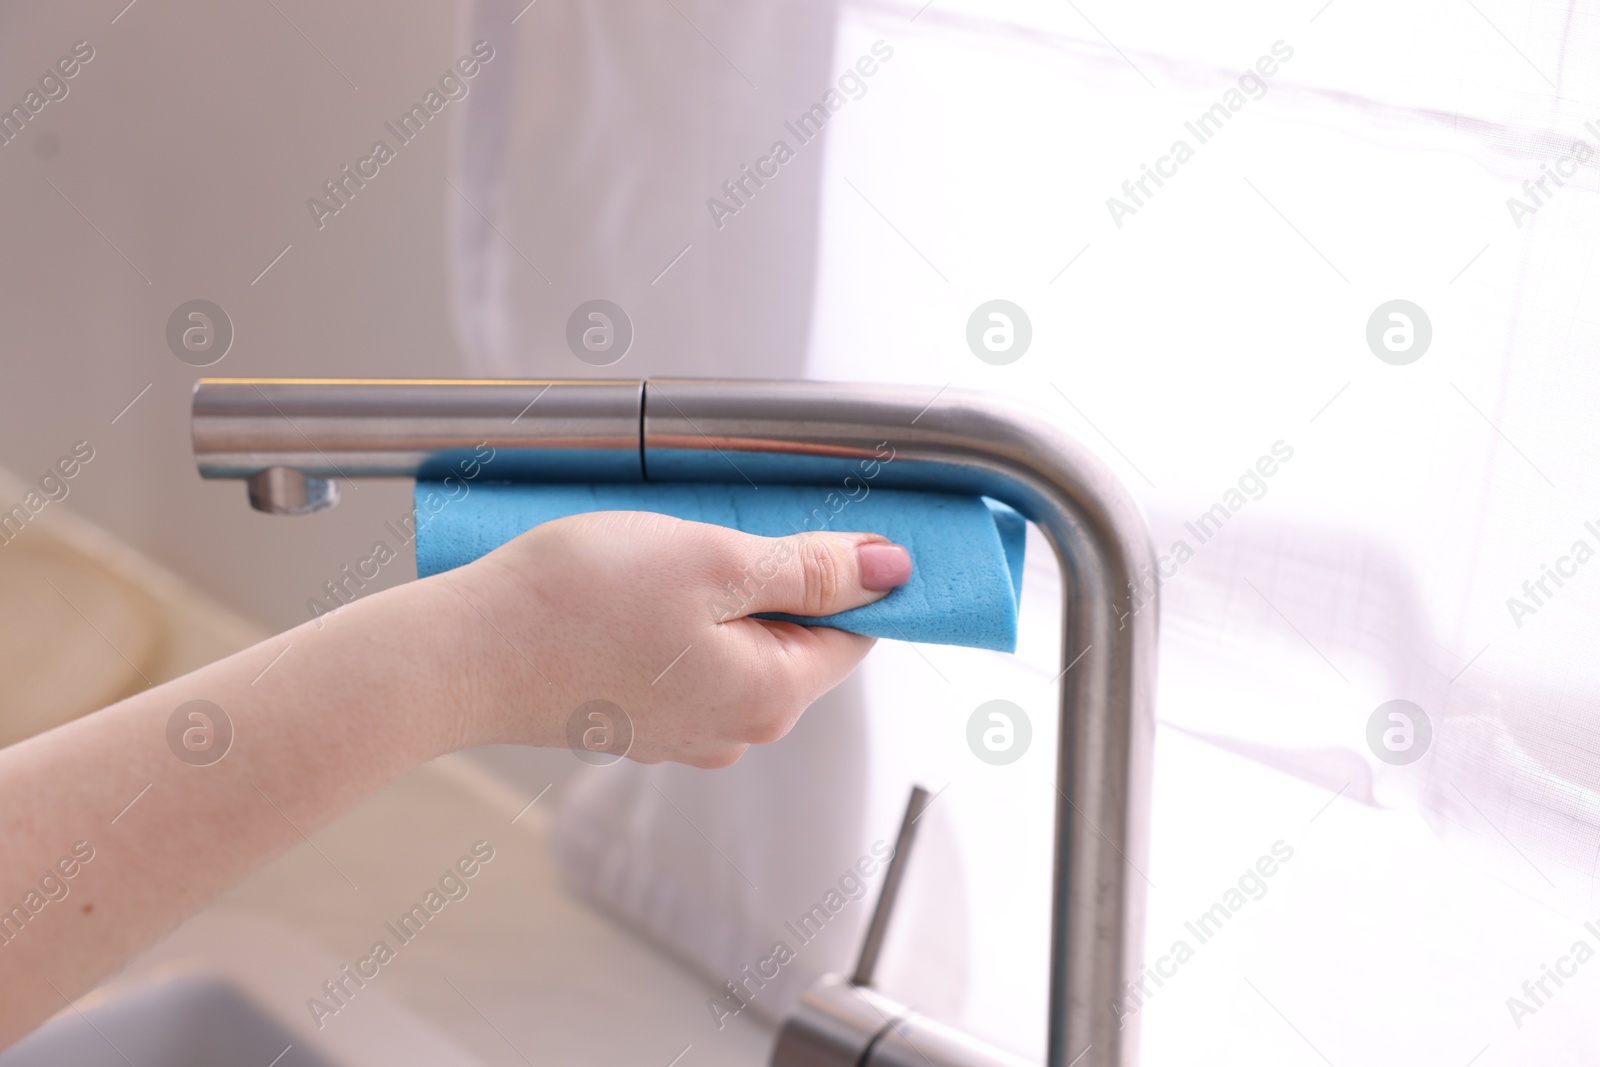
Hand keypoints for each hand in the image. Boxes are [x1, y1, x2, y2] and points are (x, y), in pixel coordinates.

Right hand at [444, 511, 912, 766]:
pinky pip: (685, 660)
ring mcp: (681, 732)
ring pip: (736, 645)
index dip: (847, 572)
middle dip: (775, 577)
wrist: (458, 653)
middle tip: (719, 525)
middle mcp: (734, 731)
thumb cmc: (578, 602)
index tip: (813, 520)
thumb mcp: (714, 561)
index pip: (854, 633)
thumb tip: (893, 571)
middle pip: (795, 639)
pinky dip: (676, 619)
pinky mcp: (635, 719)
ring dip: (720, 594)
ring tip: (666, 552)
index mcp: (770, 698)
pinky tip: (634, 584)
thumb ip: (810, 569)